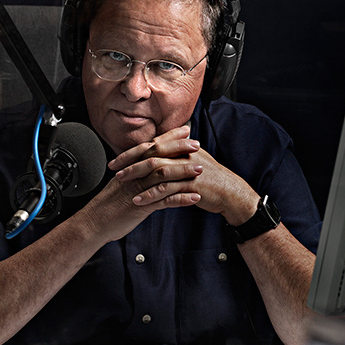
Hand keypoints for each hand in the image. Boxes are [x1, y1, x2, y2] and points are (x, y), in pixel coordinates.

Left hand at [111, 124, 258, 225]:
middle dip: (130, 162)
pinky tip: (139, 200)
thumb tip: (159, 145)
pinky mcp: (191, 186)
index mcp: (182, 147)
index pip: (152, 144)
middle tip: (114, 171)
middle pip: (151, 154)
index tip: (117, 160)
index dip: (133, 151)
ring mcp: (188, 170)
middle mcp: (183, 155)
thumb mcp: (193, 159)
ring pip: (157, 170)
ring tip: (122, 184)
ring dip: (137, 177)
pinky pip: (166, 190)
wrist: (229, 192)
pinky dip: (151, 195)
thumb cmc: (210, 177)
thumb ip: (176, 152)